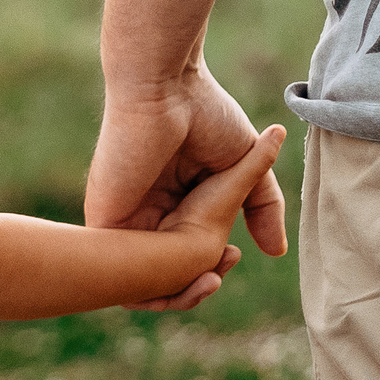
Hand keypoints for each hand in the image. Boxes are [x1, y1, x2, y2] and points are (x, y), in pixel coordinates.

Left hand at [88, 67, 289, 310]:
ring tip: (208, 277)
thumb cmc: (203, 112)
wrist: (166, 87)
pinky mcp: (104, 219)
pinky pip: (119, 272)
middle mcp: (145, 212)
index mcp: (173, 201)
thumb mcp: (244, 165)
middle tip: (223, 266)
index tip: (235, 256)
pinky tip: (179, 278)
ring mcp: (123, 217)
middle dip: (195, 287)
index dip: (210, 268)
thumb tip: (275, 252)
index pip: (188, 255)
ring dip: (177, 292)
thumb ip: (261, 206)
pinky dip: (148, 286)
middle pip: (166, 273)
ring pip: (144, 280)